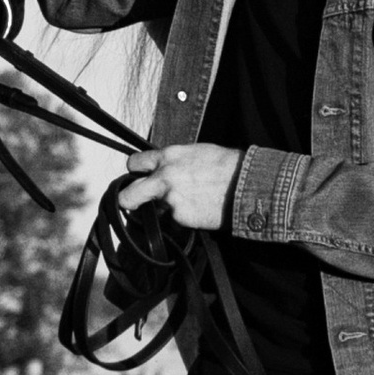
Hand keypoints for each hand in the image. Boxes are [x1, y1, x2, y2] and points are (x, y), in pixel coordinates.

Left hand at [117, 143, 241, 232]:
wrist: (246, 185)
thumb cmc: (226, 166)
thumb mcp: (196, 153)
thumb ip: (173, 162)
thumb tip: (162, 170)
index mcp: (168, 157)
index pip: (134, 163)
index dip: (134, 172)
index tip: (138, 178)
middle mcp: (164, 178)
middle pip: (128, 195)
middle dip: (129, 200)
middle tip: (135, 203)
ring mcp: (170, 201)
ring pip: (154, 211)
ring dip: (163, 211)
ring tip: (186, 204)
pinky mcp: (180, 219)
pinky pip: (174, 222)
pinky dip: (182, 220)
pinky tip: (198, 211)